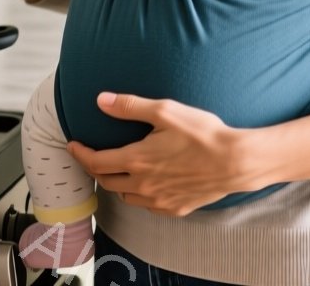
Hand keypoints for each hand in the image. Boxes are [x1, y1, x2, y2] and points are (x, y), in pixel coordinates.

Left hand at [67, 92, 261, 216]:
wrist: (235, 162)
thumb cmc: (203, 134)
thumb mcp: (166, 112)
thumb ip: (131, 106)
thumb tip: (101, 101)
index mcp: (136, 160)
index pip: (96, 162)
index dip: (80, 154)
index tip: (73, 146)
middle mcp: (143, 185)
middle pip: (106, 181)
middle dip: (95, 168)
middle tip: (92, 157)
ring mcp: (158, 200)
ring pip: (125, 196)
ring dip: (116, 183)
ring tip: (118, 170)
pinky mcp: (175, 208)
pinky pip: (147, 206)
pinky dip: (139, 195)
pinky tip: (145, 185)